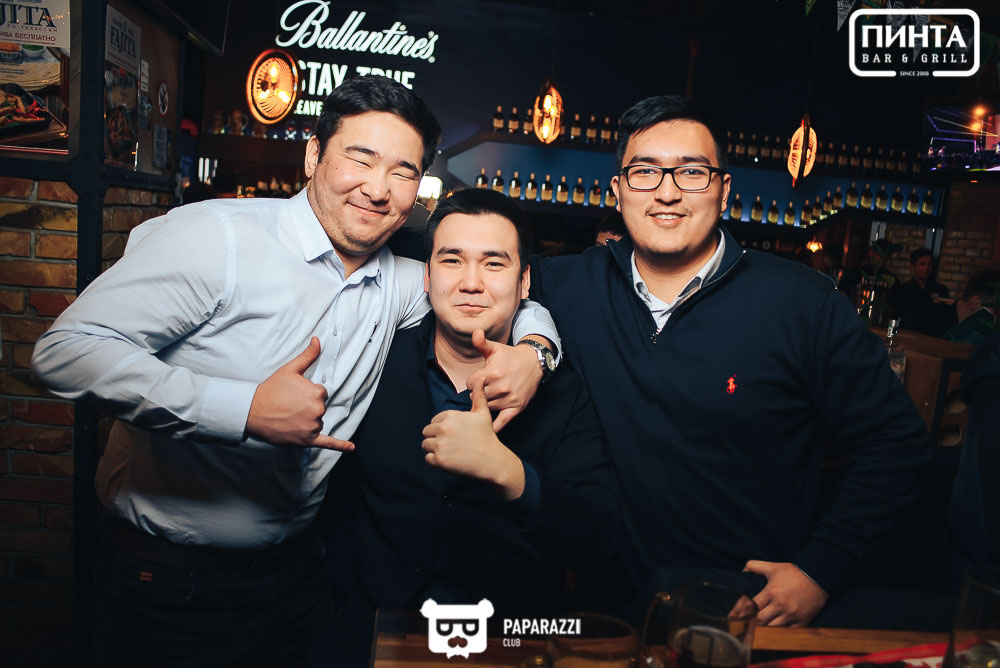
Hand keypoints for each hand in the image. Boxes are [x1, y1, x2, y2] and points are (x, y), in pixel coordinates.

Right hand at [246, 337, 354, 450]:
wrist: (253, 411)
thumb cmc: (271, 389)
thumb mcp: (290, 369)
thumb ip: (308, 355)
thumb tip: (318, 340)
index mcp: (317, 393)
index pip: (321, 394)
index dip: (307, 394)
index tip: (293, 394)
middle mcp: (318, 411)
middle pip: (319, 408)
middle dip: (306, 407)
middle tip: (288, 406)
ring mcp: (312, 427)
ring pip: (317, 422)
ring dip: (306, 420)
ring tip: (288, 417)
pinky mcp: (307, 440)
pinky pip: (327, 443)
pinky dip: (340, 445)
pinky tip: (351, 448)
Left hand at [421, 378, 524, 499]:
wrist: (492, 461)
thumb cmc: (486, 437)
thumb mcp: (483, 413)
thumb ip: (478, 395)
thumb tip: (481, 378)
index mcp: (450, 415)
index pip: (434, 421)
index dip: (443, 428)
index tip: (456, 434)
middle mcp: (444, 428)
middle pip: (427, 432)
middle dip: (436, 438)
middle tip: (453, 444)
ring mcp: (440, 444)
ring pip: (425, 445)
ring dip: (435, 449)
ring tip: (451, 452)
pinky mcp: (439, 460)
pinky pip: (428, 459)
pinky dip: (436, 461)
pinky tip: (450, 460)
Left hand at [465, 329, 541, 431]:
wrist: (533, 363)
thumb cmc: (510, 356)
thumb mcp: (495, 348)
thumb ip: (481, 342)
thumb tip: (475, 332)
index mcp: (492, 373)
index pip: (470, 385)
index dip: (472, 382)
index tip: (477, 380)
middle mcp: (501, 387)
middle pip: (477, 398)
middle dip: (478, 393)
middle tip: (483, 389)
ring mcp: (509, 399)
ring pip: (486, 408)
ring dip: (485, 405)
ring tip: (489, 397)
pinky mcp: (517, 407)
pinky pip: (502, 422)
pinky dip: (494, 427)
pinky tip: (487, 430)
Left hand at [743, 560, 827, 626]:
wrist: (817, 576)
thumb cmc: (793, 572)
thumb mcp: (772, 567)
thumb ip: (754, 566)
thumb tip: (741, 571)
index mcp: (771, 592)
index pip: (751, 606)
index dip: (740, 613)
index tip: (732, 617)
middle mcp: (780, 605)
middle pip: (760, 621)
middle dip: (749, 623)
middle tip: (742, 626)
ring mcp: (792, 615)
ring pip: (772, 629)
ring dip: (764, 630)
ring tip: (755, 631)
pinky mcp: (802, 622)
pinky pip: (788, 633)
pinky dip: (780, 634)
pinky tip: (773, 634)